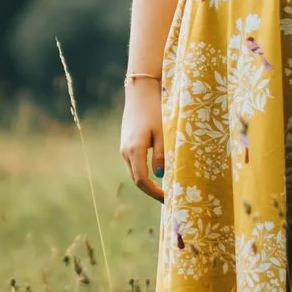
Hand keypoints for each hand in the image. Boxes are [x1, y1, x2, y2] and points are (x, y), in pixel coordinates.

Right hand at [118, 78, 166, 200]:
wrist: (140, 93)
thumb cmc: (154, 110)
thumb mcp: (162, 132)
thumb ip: (161, 154)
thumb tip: (160, 175)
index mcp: (135, 150)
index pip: (142, 180)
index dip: (154, 192)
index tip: (167, 199)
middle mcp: (125, 151)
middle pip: (136, 179)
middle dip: (150, 191)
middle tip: (167, 198)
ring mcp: (124, 148)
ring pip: (134, 172)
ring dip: (146, 182)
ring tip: (163, 188)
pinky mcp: (126, 144)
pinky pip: (133, 164)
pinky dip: (143, 172)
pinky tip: (155, 174)